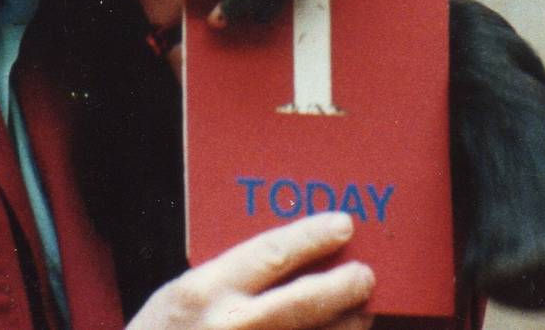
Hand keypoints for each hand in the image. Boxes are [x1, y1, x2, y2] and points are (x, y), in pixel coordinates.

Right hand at [127, 213, 373, 329]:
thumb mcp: (179, 297)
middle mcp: (230, 327)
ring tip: (359, 313)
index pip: (272, 253)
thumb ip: (226, 279)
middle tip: (365, 275)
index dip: (313, 236)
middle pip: (306, 301)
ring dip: (346, 327)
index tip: (342, 224)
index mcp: (204, 292)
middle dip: (343, 286)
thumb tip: (287, 260)